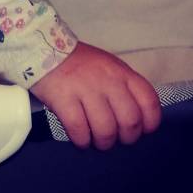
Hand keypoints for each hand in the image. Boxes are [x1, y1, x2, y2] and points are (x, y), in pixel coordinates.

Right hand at [30, 42, 160, 149]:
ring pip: (106, 131)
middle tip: (116, 138)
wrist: (43, 49)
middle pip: (129, 121)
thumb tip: (136, 120)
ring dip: (103, 143)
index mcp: (121, 72)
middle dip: (126, 138)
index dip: (150, 123)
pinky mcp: (63, 99)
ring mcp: (85, 89)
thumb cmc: (80, 64)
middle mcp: (107, 81)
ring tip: (96, 141)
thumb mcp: (108, 67)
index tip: (142, 130)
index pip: (149, 101)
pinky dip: (82, 141)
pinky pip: (79, 132)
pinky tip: (80, 138)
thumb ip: (124, 87)